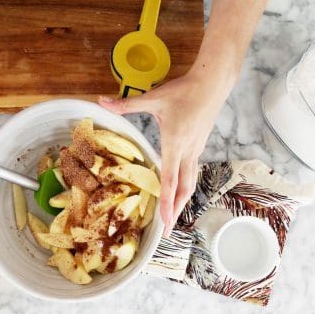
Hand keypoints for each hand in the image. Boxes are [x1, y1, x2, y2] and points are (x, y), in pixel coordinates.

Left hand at [99, 73, 223, 236]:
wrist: (213, 82)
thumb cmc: (184, 90)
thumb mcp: (154, 98)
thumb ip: (126, 104)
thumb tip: (102, 101)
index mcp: (176, 143)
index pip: (171, 180)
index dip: (167, 202)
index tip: (165, 221)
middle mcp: (188, 151)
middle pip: (184, 188)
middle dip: (176, 211)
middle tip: (168, 231)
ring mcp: (196, 150)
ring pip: (190, 182)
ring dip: (181, 201)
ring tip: (173, 218)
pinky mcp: (199, 145)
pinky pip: (192, 172)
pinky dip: (185, 187)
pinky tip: (179, 191)